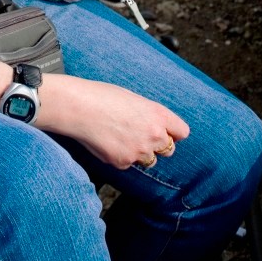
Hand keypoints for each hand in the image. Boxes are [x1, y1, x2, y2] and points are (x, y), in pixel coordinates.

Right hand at [36, 75, 188, 169]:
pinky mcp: (123, 162)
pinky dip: (119, 157)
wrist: (79, 107)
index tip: (167, 132)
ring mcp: (139, 151)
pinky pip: (127, 164)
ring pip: (149, 160)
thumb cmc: (102, 96)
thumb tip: (155, 126)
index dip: (173, 132)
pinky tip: (107, 142)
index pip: (182, 132)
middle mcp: (154, 135)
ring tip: (120, 137)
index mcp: (158, 114)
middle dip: (158, 145)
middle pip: (169, 149)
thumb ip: (149, 115)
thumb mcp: (134, 99)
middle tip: (140, 135)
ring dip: (140, 153)